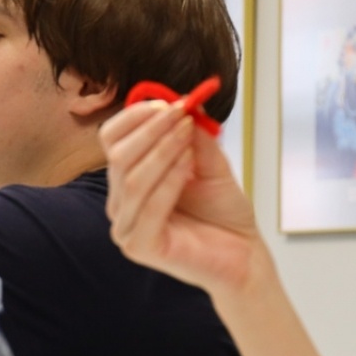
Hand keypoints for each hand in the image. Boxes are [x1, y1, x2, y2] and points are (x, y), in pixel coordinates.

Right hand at [100, 99, 261, 297]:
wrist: (243, 253)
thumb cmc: (223, 212)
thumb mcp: (208, 163)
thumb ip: (193, 136)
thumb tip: (183, 103)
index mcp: (127, 181)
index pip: (111, 140)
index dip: (135, 117)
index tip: (168, 103)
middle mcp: (120, 204)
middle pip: (117, 156)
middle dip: (151, 130)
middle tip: (180, 114)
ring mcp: (126, 228)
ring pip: (131, 179)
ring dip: (162, 151)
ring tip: (188, 137)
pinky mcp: (139, 247)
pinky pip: (148, 208)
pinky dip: (169, 181)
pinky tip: (188, 166)